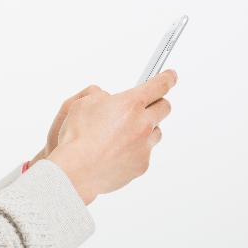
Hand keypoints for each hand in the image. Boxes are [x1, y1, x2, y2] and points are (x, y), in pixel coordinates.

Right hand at [40, 70, 176, 204]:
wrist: (77, 171)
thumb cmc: (77, 138)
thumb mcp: (82, 103)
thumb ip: (101, 96)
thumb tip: (109, 100)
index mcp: (130, 103)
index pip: (159, 85)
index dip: (167, 78)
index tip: (171, 76)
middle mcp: (143, 123)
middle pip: (164, 108)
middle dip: (155, 104)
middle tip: (142, 108)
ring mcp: (145, 146)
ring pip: (156, 132)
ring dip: (146, 129)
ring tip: (123, 135)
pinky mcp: (143, 164)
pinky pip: (145, 153)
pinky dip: (136, 150)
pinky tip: (117, 152)